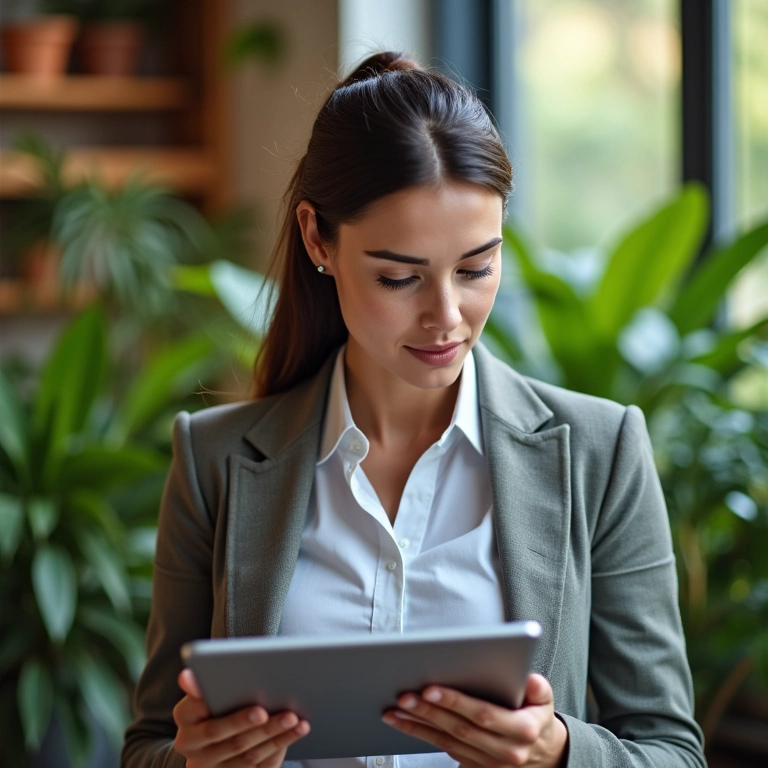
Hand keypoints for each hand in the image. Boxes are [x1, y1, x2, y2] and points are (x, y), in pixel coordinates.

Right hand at [173, 668, 310, 766]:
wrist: (211, 734)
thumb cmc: (214, 700)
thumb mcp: (204, 690)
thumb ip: (202, 684)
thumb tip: (186, 677)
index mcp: (185, 719)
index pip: (207, 720)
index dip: (235, 719)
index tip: (260, 711)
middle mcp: (193, 747)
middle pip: (229, 739)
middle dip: (257, 727)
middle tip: (284, 714)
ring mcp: (212, 766)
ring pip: (247, 754)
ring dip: (274, 736)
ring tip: (295, 719)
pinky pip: (259, 764)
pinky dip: (280, 744)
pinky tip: (297, 730)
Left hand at [382, 673, 567, 767]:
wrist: (544, 755)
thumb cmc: (538, 718)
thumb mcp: (545, 700)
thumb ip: (538, 688)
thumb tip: (527, 678)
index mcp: (522, 730)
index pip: (484, 715)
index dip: (456, 702)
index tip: (431, 688)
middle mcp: (504, 751)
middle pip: (460, 729)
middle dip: (429, 711)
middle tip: (404, 695)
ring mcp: (488, 764)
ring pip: (447, 742)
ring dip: (418, 726)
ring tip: (395, 709)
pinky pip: (444, 750)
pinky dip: (422, 735)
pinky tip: (404, 723)